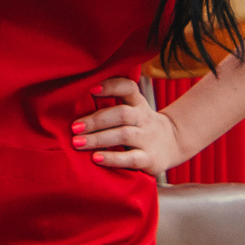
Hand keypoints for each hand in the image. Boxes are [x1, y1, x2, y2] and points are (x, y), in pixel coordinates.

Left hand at [69, 78, 190, 174]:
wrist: (172, 144)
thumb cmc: (140, 125)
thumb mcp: (133, 109)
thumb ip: (111, 105)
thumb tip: (72, 100)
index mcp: (138, 103)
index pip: (128, 88)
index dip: (111, 86)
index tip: (91, 89)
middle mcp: (144, 118)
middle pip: (122, 114)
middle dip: (96, 120)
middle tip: (74, 127)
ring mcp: (148, 139)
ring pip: (124, 135)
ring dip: (98, 139)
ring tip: (78, 143)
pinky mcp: (149, 159)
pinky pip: (131, 158)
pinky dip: (112, 158)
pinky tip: (96, 159)